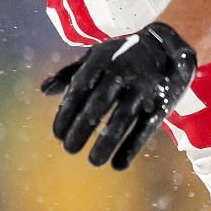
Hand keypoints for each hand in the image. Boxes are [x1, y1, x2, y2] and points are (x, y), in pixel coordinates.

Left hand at [42, 21, 197, 169]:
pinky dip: (132, 147)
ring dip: (106, 143)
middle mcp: (120, 73)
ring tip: (93, 161)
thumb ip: (70, 73)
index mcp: (100, 61)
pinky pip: (145, 128)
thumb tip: (43, 91)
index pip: (78, 89)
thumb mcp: (95, 55)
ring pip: (122, 120)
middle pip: (98, 105)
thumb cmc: (122, 55)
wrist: (167, 45)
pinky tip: (119, 164)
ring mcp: (142, 88)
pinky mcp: (161, 103)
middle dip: (81, 129)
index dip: (66, 112)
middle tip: (69, 149)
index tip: (56, 134)